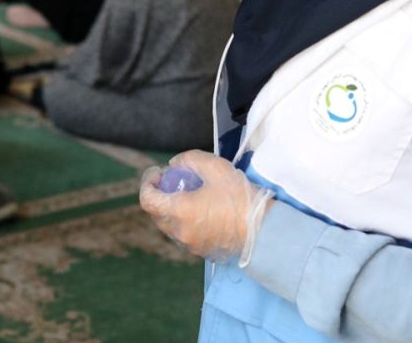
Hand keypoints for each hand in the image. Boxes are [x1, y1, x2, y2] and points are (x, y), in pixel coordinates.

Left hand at [139, 150, 273, 264]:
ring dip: (172, 210)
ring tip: (189, 195)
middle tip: (173, 181)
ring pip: (170, 226)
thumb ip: (189, 160)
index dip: (147, 183)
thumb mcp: (215, 167)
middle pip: (156, 213)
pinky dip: (185, 222)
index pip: (147, 200)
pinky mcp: (202, 252)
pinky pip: (184, 235)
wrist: (263, 230)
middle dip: (159, 195)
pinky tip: (202, 211)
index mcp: (179, 211)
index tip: (158, 173)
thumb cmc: (240, 198)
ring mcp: (190, 245)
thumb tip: (175, 165)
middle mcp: (180, 232)